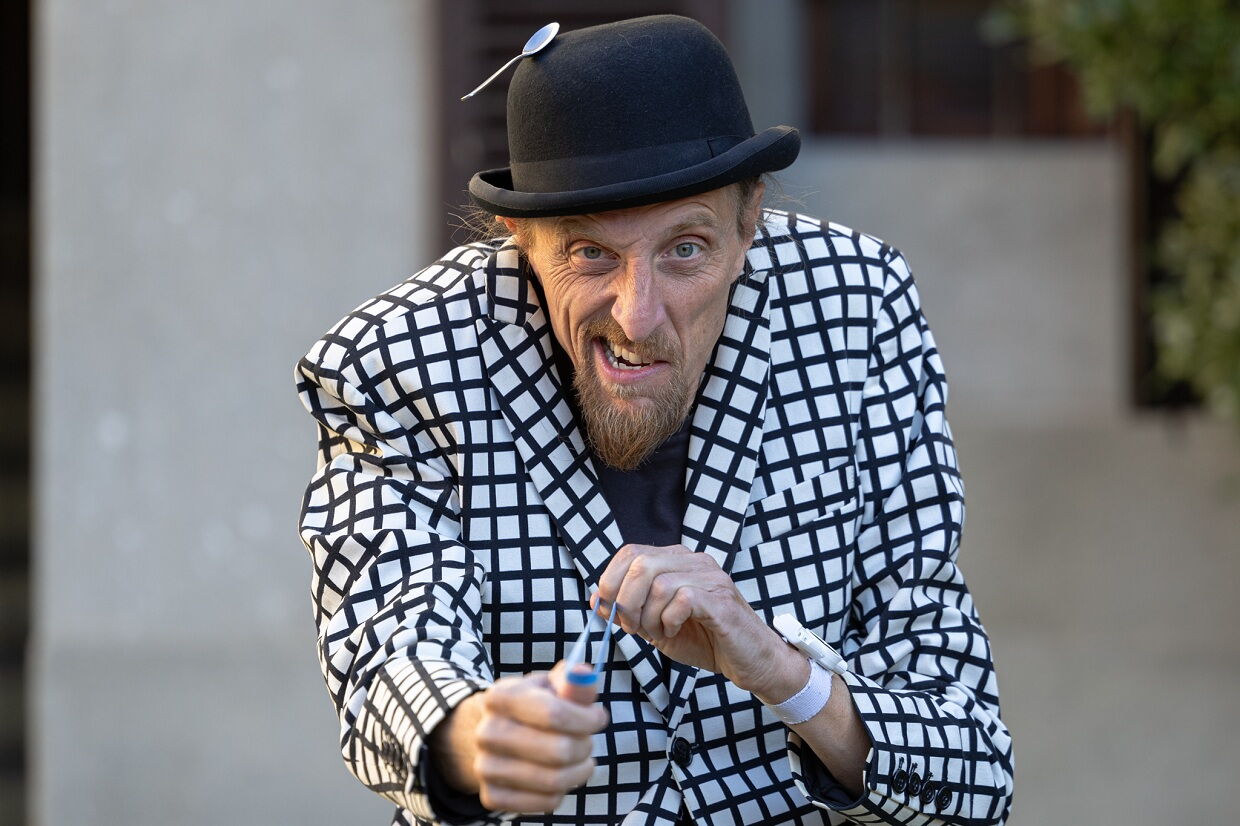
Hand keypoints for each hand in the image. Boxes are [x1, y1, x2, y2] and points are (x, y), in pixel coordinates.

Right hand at [430, 662, 607, 812]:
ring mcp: (485, 767)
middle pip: (559, 751)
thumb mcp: (550, 686)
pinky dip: (562, 792)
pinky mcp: (492, 796)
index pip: (556, 714)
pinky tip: (560, 776)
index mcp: (501, 697)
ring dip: (579, 771)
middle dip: (585, 746)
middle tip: (587, 741)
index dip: (587, 719)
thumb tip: (585, 672)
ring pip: (554, 781)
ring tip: (581, 759)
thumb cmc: (533, 706)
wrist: (494, 734)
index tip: (598, 718)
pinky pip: (545, 803)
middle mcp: (487, 732)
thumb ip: (572, 681)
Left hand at [594, 543, 796, 697]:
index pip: (630, 552)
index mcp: (677, 561)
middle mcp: (694, 561)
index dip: (610, 580)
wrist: (750, 662)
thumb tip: (597, 598)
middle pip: (640, 563)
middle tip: (631, 627)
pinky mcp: (721, 600)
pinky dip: (669, 620)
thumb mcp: (657, 625)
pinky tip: (674, 631)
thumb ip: (630, 610)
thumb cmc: (705, 641)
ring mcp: (710, 578)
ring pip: (659, 583)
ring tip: (658, 632)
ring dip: (648, 616)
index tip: (608, 610)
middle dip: (625, 601)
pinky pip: (682, 599)